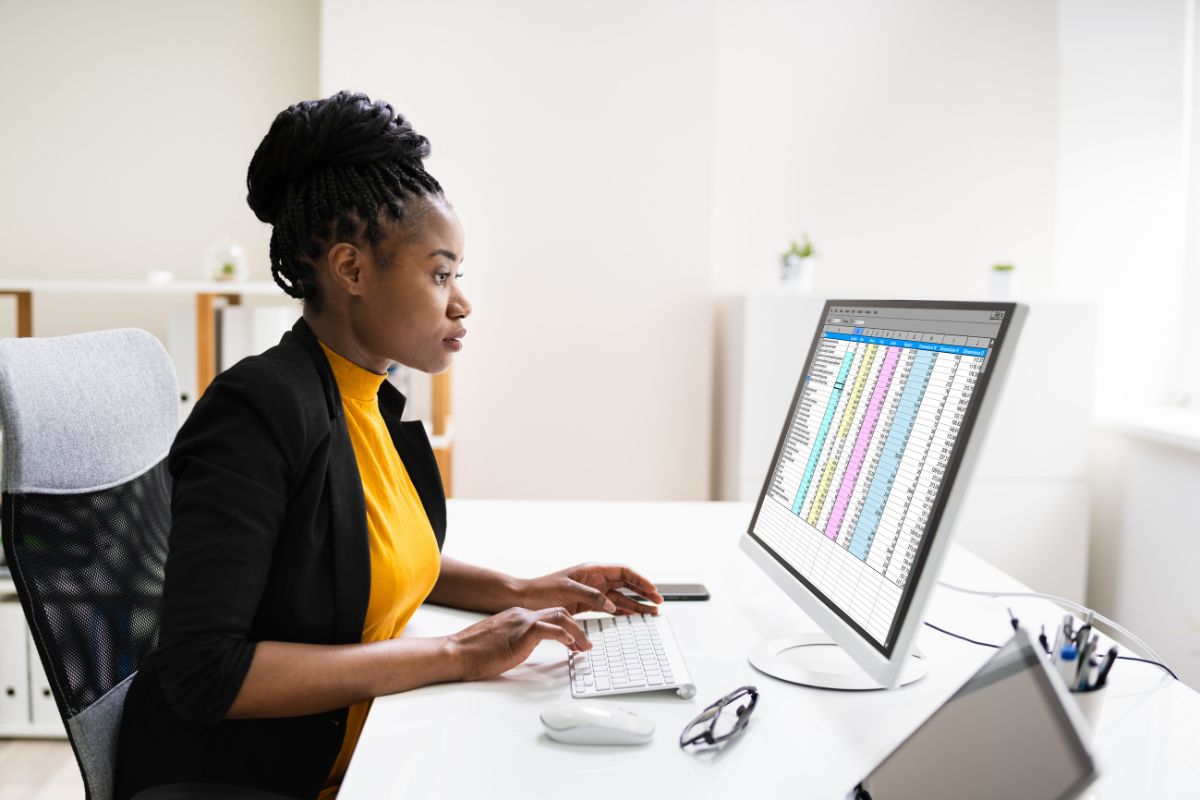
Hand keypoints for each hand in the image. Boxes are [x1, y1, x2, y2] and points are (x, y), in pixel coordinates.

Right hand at [447, 606, 588, 680]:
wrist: (456, 652)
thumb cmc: (473, 652)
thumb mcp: (499, 642)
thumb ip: (514, 640)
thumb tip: (524, 649)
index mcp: (516, 616)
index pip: (549, 615)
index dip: (566, 628)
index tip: (575, 642)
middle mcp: (521, 615)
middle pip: (559, 612)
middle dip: (577, 628)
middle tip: (586, 644)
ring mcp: (522, 622)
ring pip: (560, 617)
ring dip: (577, 632)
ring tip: (585, 647)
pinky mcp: (521, 633)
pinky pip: (550, 629)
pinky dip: (564, 635)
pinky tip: (571, 645)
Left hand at [519, 563, 664, 616]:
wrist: (524, 600)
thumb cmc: (542, 591)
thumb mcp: (568, 591)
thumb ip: (592, 597)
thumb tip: (610, 604)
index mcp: (592, 570)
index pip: (623, 572)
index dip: (640, 580)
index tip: (653, 590)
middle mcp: (594, 579)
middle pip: (626, 584)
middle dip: (643, 592)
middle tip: (658, 602)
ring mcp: (591, 592)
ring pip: (619, 597)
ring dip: (635, 604)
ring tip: (651, 613)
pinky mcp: (585, 604)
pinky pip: (609, 607)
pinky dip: (621, 612)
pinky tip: (631, 617)